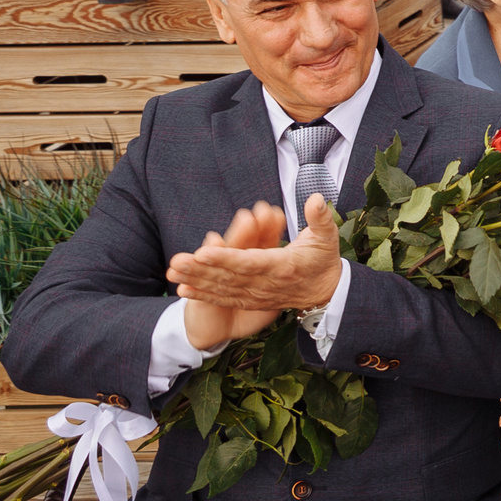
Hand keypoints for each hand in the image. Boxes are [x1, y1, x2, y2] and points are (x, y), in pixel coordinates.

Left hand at [168, 196, 343, 321]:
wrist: (326, 292)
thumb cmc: (324, 260)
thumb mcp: (327, 236)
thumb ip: (319, 218)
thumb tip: (314, 199)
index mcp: (284, 266)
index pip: (251, 262)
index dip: (227, 258)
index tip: (204, 252)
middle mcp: (267, 283)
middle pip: (230, 277)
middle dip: (201, 269)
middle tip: (176, 261)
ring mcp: (258, 295)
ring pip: (223, 288)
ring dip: (197, 281)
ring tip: (173, 272)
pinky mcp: (252, 301)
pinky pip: (225, 299)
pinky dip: (205, 295)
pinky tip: (184, 289)